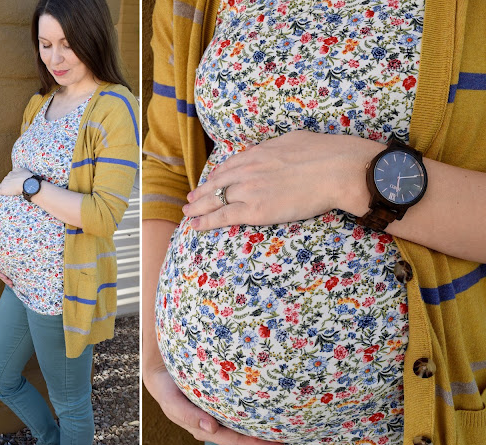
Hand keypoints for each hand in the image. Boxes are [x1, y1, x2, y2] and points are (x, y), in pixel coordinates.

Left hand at [0, 167, 32, 196]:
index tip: (13, 182)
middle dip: (6, 184)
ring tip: (2, 191)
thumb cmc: (26, 177)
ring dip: (1, 187)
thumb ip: (19, 170)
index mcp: (11, 173)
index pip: (9, 177)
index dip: (11, 180)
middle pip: (4, 181)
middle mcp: (6, 178)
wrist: (26, 183)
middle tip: (10, 187)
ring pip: (0, 186)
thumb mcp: (23, 170)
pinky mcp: (3, 190)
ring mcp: (4, 184)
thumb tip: (17, 171)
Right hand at [0, 250, 12, 287]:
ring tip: (12, 285)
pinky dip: (9, 277)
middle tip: (11, 284)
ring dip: (7, 280)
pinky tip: (13, 280)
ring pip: (3, 275)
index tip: (5, 278)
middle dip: (5, 280)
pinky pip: (6, 272)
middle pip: (0, 275)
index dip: (0, 274)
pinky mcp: (2, 267)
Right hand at [143, 364, 299, 444]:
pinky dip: (261, 420)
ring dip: (270, 436)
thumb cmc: (166, 386)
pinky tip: (276, 418)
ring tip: (293, 439)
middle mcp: (216, 425)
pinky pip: (244, 416)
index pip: (237, 440)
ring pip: (248, 430)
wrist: (161, 371)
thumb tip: (210, 428)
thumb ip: (185, 414)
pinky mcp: (223, 405)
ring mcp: (220, 417)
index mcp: (205, 428)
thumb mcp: (170, 400)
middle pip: (247, 440)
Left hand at [183, 131, 382, 230]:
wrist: (336, 169)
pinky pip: (223, 216)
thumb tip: (279, 150)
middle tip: (189, 199)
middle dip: (200, 192)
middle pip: (216, 183)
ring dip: (197, 208)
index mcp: (258, 153)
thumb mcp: (294, 140)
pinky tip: (194, 225)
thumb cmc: (325, 154)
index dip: (216, 176)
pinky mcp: (255, 210)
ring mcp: (249, 190)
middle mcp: (248, 169)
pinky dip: (205, 221)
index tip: (209, 181)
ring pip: (214, 200)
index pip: (228, 166)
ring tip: (187, 212)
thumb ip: (279, 148)